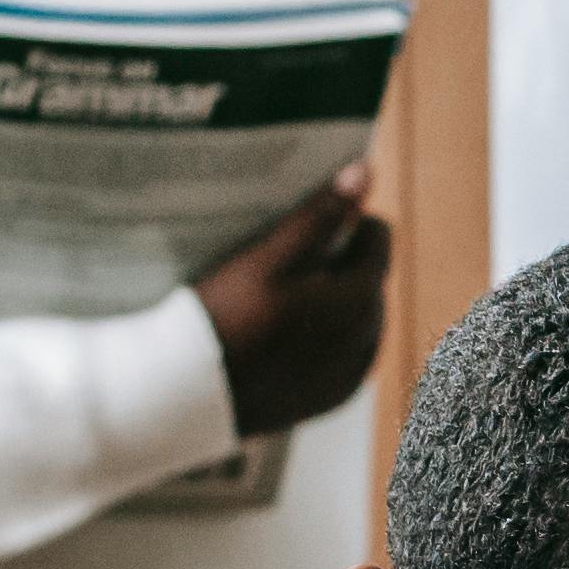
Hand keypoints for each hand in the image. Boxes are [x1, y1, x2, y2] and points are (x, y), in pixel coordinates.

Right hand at [192, 159, 391, 437]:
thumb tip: (366, 171)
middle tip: (289, 255)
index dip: (346, 221)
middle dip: (341, 262)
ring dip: (335, 300)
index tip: (309, 219)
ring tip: (286, 292)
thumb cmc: (225, 318)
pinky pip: (344, 355)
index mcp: (361, 299)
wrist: (190, 395)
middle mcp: (369, 339)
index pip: (377, 239)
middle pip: (368, 279)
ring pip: (359, 318)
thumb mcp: (268, 258)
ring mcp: (351, 374)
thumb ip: (319, 215)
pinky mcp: (332, 398)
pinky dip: (327, 338)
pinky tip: (290, 330)